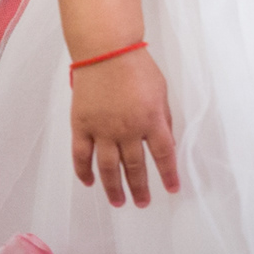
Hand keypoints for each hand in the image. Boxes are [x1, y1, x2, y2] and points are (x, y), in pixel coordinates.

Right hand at [69, 47, 179, 206]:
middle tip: (143, 203)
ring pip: (108, 168)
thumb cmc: (138, 68)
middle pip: (135, 166)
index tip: (172, 189)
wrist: (106, 51)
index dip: (168, 174)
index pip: (164, 154)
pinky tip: (89, 183)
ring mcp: (102, 129)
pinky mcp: (82, 125)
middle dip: (140, 188)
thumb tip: (167, 143)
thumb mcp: (161, 91)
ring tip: (118, 202)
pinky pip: (81, 155)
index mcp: (151, 120)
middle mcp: (127, 130)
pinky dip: (84, 171)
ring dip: (113, 188)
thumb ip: (163, 118)